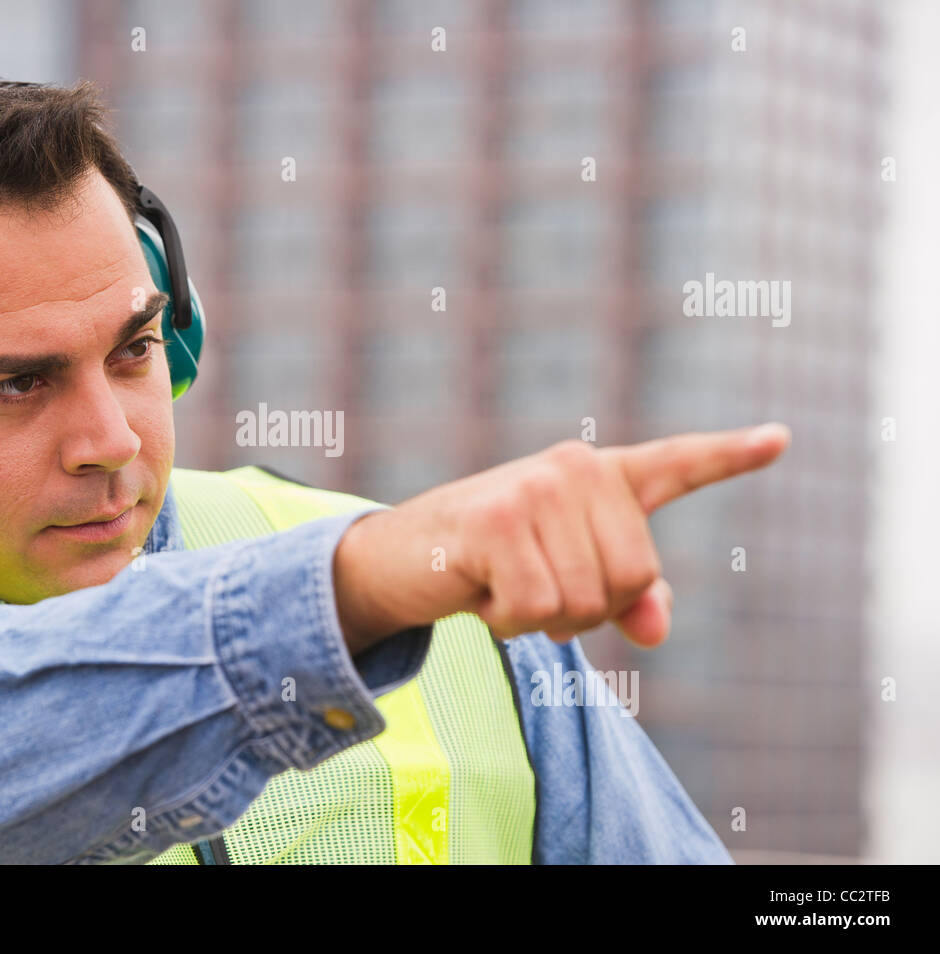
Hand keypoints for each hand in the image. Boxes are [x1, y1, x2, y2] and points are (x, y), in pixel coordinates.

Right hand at [333, 422, 790, 651]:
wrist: (404, 556)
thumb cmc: (494, 564)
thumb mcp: (569, 579)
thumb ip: (628, 600)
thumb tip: (656, 629)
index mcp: (600, 474)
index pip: (677, 463)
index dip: (731, 455)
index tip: (780, 439)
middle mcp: (575, 467)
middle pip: (634, 578)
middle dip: (589, 608)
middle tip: (536, 586)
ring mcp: (535, 488)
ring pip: (586, 601)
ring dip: (545, 619)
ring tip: (505, 586)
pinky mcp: (496, 520)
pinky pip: (539, 609)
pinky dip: (510, 621)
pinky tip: (482, 591)